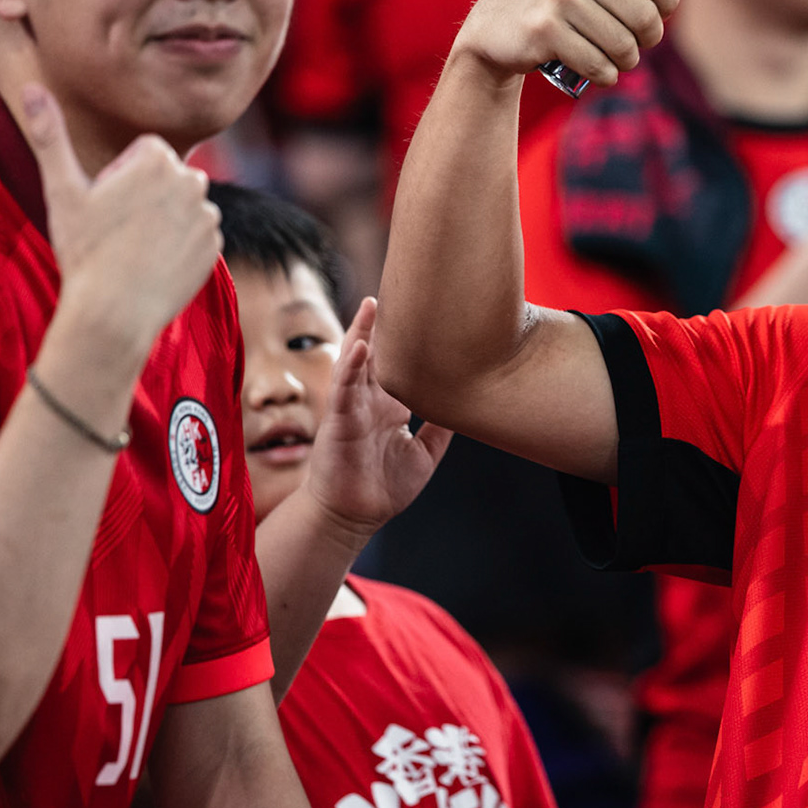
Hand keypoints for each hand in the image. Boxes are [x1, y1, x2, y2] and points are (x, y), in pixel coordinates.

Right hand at [22, 84, 221, 353]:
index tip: (104, 204)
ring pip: (178, 207)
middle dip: (142, 195)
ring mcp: (209, 216)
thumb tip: (29, 85)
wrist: (114, 314)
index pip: (144, 152)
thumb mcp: (61, 189)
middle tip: (115, 230)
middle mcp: (194, 181)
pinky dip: (176, 247)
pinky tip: (152, 266)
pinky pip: (194, 236)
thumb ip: (50, 134)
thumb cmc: (84, 249)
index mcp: (160, 160)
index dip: (119, 176)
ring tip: (132, 250)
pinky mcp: (215, 247)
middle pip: (163, 177)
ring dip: (160, 221)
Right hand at [305, 298, 451, 538]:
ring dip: (364, 332)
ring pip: (357, 362)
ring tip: (373, 303)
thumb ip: (442, 428)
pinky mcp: (339, 421)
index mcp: (390, 405)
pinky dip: (351, 366)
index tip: (430, 310)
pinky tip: (360, 346)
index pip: (401, 363)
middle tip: (402, 290)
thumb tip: (468, 406)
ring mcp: (353, 407)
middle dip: (386, 324)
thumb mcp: (424, 453)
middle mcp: (371, 400)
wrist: (353, 517)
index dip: (412, 339)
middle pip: (378, 353)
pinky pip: (344, 389)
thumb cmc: (383, 486)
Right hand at [451, 0, 700, 87]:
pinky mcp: (544, 31)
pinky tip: (598, 70)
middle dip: (646, 42)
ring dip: (626, 63)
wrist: (495, 26)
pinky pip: (599, 66)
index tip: (655, 15)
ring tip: (613, 58)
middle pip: (646, 18)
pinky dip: (606, 76)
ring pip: (624, 47)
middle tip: (633, 45)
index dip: (667, 6)